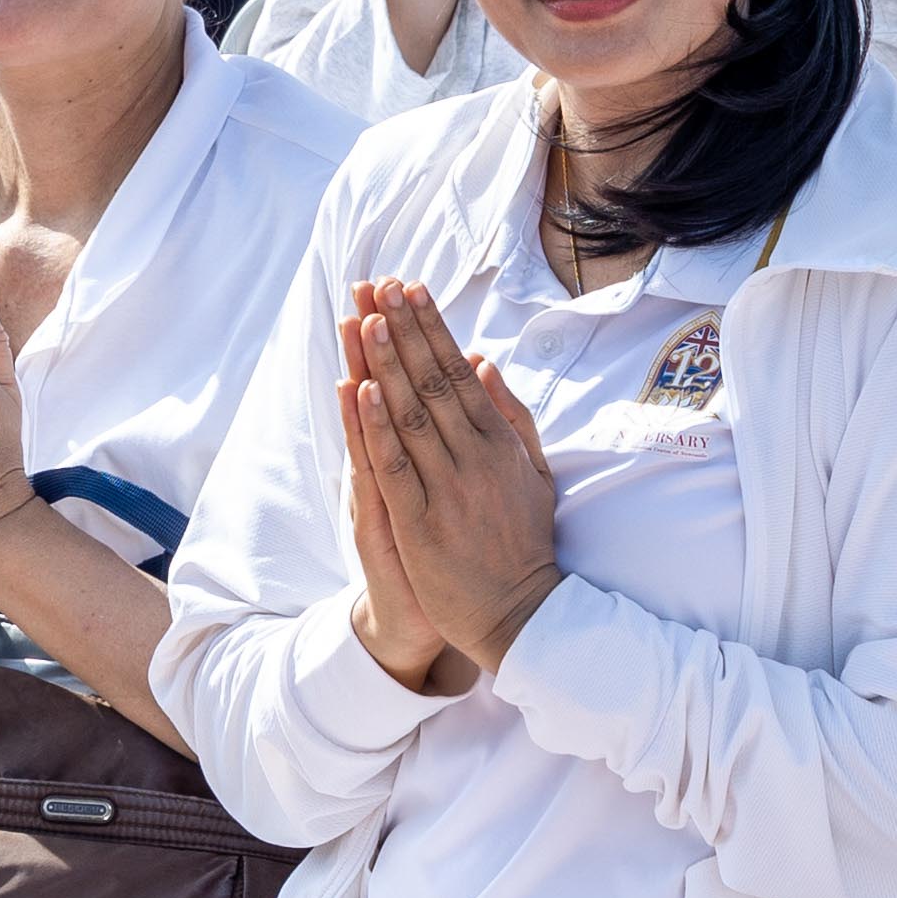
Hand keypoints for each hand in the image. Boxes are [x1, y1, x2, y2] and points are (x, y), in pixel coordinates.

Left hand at [336, 281, 560, 694]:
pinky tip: (362, 390)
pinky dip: (377, 427)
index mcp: (499, 443)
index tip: (410, 290)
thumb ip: (511, 417)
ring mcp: (447, 489)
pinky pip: (395, 466)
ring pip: (411, 415)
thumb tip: (486, 363)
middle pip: (432, 382)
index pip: (459, 372)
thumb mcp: (534, 473)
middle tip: (380, 286)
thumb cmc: (523, 541)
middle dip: (404, 330)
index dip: (432, 328)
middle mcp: (474, 458)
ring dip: (386, 364)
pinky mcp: (420, 523)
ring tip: (364, 320)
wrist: (518, 611)